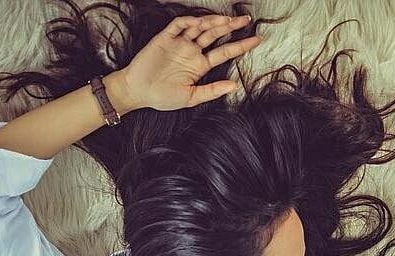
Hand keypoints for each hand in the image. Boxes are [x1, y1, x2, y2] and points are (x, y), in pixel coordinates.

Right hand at [121, 14, 261, 110]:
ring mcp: (179, 44)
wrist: (138, 91)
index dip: (240, 46)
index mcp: (200, 66)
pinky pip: (179, 25)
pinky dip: (189, 21)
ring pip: (200, 27)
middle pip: (215, 35)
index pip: (224, 52)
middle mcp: (192, 52)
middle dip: (230, 26)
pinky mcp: (165, 38)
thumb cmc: (163, 97)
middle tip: (246, 19)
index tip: (256, 40)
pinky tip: (199, 22)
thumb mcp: (191, 98)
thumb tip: (234, 86)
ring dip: (213, 22)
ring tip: (227, 20)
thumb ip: (211, 91)